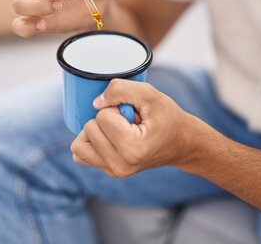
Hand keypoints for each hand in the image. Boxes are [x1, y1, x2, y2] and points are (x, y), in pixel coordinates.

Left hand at [70, 79, 204, 177]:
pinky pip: (81, 154)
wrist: (181, 143)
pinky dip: (90, 143)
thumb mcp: (149, 94)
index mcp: (132, 148)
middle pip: (88, 129)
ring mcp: (114, 171)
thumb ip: (120, 89)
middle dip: (105, 119)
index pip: (101, 116)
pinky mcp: (110, 172)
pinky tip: (109, 138)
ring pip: (79, 145)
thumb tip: (95, 103)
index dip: (116, 108)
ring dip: (95, 131)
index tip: (134, 114)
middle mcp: (121, 165)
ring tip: (118, 130)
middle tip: (129, 122)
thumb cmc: (168, 117)